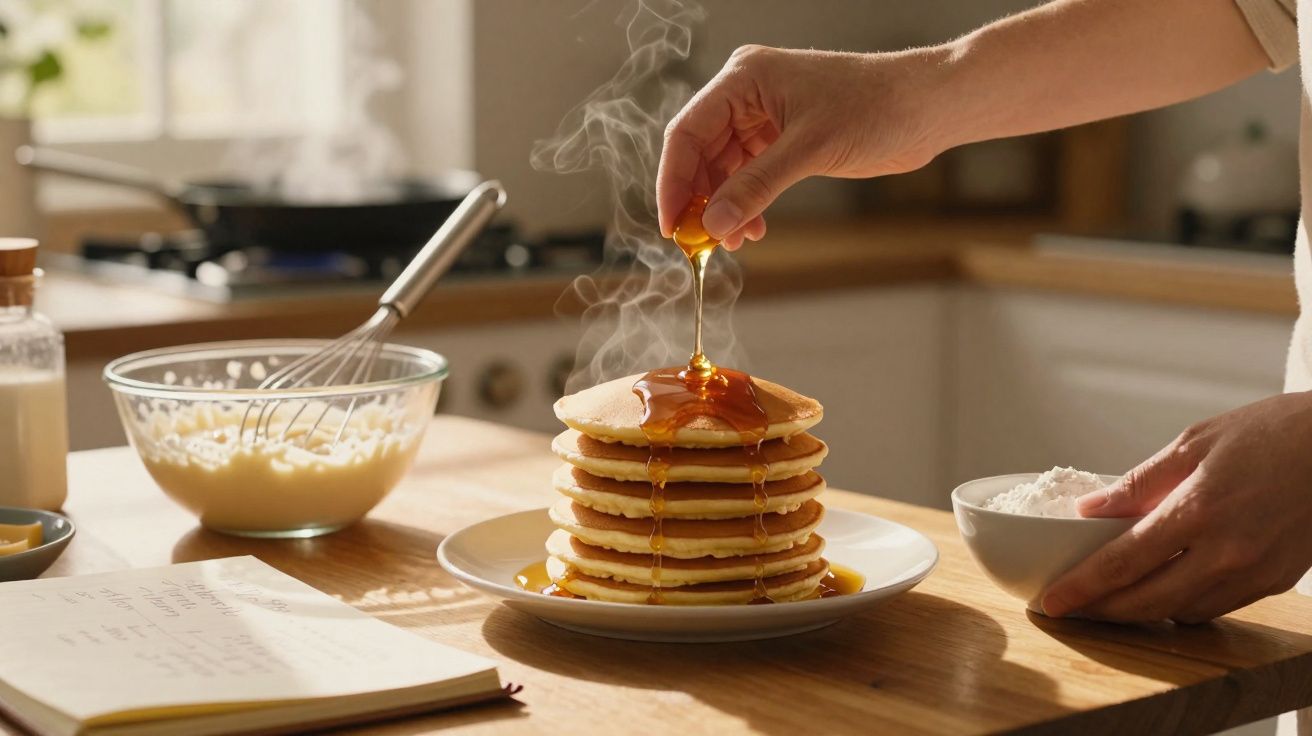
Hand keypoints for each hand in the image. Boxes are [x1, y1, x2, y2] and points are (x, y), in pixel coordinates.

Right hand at [656, 45, 948, 248]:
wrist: (927, 107)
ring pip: (723, 168)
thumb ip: (757, 187)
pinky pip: (748, 173)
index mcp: (744, 78)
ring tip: (733, 241)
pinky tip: (753, 228)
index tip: (671, 224)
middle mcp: (747, 93)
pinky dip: (747, 202)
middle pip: (700, 152)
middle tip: (700, 242)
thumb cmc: (876, 107)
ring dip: (724, 206)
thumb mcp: (810, 150)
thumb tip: (714, 224)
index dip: (674, 181)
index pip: (687, 131)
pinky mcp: (784, 137)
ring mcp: (765, 115)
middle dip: (700, 199)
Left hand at [1041, 393, 1311, 622]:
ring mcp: (1256, 572)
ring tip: (1108, 602)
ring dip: (1140, 613)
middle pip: (1147, 601)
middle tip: (1070, 609)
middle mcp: (1227, 551)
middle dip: (1102, 612)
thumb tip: (1089, 511)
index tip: (1051, 600)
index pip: (1124, 562)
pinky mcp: (1277, 581)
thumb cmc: (1273, 434)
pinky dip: (1182, 605)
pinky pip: (1216, 607)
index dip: (1083, 588)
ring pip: (1182, 612)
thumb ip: (1139, 483)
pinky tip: (1162, 591)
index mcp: (1199, 510)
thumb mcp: (1194, 442)